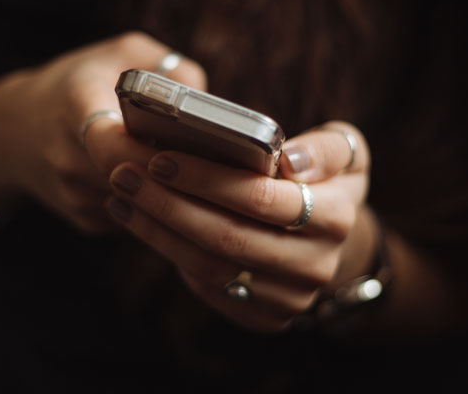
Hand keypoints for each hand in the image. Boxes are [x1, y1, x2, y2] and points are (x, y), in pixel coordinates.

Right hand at [0, 32, 204, 231]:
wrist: (15, 131)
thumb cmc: (78, 85)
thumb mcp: (120, 54)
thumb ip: (167, 68)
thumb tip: (207, 103)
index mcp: (75, 106)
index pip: (113, 144)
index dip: (154, 153)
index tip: (187, 147)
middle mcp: (68, 157)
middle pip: (136, 181)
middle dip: (177, 176)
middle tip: (215, 166)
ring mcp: (75, 196)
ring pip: (142, 205)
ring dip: (171, 194)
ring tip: (198, 174)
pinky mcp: (85, 221)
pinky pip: (135, 219)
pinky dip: (156, 206)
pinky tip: (166, 186)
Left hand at [105, 121, 371, 330]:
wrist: (328, 240)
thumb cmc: (324, 181)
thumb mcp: (345, 152)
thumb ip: (326, 148)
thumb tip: (289, 161)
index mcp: (336, 218)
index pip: (261, 199)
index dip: (207, 179)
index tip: (161, 158)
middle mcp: (316, 266)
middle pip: (226, 238)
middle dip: (168, 204)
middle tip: (124, 175)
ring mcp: (289, 299)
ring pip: (209, 267)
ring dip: (156, 230)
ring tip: (122, 196)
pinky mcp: (264, 318)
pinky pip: (207, 287)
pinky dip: (168, 252)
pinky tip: (141, 221)